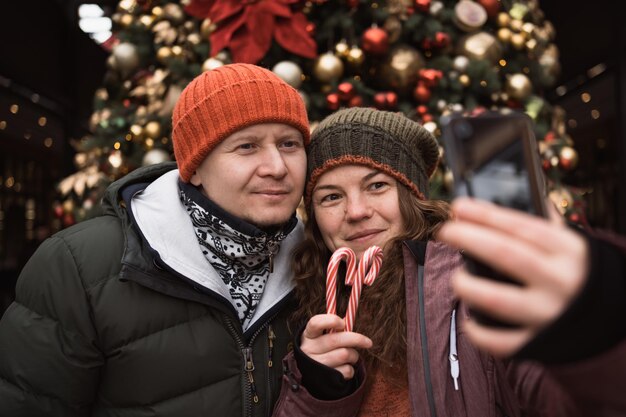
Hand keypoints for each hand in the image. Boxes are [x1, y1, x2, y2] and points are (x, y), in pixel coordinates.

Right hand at [300, 314, 372, 378]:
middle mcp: (309, 349)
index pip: (316, 323)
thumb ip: (333, 329)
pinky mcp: (325, 379)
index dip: (331, 321)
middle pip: (336, 339)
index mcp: (309, 335)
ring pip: (345, 354)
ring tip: (351, 356)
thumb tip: (348, 321)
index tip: (343, 323)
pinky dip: (351, 368)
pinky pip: (347, 370)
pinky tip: (345, 367)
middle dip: (357, 339)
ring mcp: (316, 365)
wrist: (310, 374)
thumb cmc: (321, 349)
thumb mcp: (321, 337)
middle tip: (368, 342)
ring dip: (354, 355)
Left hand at [436, 197, 589, 356]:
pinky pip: (499, 341)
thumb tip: (532, 195)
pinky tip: (470, 319)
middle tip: (446, 231)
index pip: (520, 226)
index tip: (458, 207)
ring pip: (495, 299)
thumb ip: (550, 226)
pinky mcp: (539, 344)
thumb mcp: (576, 246)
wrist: (615, 322)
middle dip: (468, 238)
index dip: (485, 215)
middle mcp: (559, 280)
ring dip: (466, 286)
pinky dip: (478, 332)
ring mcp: (548, 314)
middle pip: (504, 254)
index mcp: (567, 251)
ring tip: (457, 279)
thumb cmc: (584, 277)